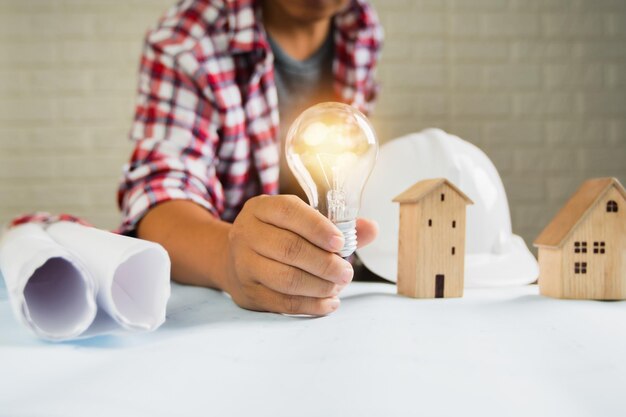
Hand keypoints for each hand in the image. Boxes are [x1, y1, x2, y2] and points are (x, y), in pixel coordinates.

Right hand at [223, 195, 375, 315]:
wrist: (235, 260)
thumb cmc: (278, 237)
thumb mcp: (300, 223)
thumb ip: (338, 225)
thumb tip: (372, 229)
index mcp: (262, 208)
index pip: (290, 212)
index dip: (318, 227)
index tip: (341, 242)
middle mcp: (247, 233)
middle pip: (290, 249)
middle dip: (325, 263)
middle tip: (347, 272)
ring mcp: (243, 264)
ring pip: (286, 279)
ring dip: (320, 286)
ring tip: (338, 286)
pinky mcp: (248, 292)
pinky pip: (283, 302)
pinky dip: (311, 305)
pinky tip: (329, 303)